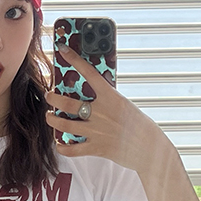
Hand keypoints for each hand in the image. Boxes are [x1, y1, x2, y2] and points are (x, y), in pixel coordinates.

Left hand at [46, 45, 164, 171]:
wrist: (151, 149)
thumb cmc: (138, 125)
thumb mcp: (124, 105)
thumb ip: (107, 100)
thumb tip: (90, 95)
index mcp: (111, 97)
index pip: (90, 73)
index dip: (75, 60)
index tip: (63, 50)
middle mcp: (102, 113)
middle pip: (67, 104)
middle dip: (53, 99)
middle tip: (49, 96)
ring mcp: (98, 132)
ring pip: (65, 125)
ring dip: (52, 121)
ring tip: (50, 117)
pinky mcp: (97, 149)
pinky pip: (72, 150)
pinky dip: (62, 147)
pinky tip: (59, 144)